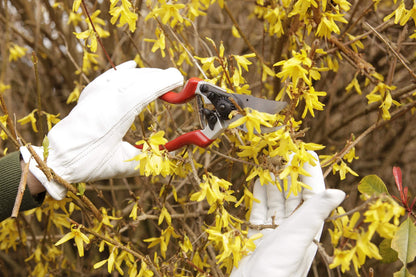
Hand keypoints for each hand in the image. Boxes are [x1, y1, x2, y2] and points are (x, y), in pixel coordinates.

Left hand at [21, 61, 183, 199]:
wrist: (56, 158)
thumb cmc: (88, 163)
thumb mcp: (123, 164)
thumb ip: (148, 157)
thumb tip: (169, 154)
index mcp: (117, 113)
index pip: (146, 89)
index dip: (164, 82)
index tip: (179, 79)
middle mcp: (106, 97)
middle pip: (138, 79)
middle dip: (158, 77)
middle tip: (175, 79)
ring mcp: (96, 93)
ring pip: (125, 75)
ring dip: (144, 74)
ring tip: (159, 77)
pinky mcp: (89, 94)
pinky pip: (109, 76)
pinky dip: (122, 70)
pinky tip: (131, 65)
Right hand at [230, 152, 344, 276]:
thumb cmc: (280, 265)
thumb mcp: (300, 234)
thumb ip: (316, 211)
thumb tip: (340, 192)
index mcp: (308, 227)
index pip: (312, 193)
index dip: (309, 172)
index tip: (305, 152)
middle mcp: (293, 228)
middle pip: (292, 195)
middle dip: (287, 173)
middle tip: (281, 153)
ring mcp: (275, 232)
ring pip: (275, 201)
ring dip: (271, 183)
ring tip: (268, 163)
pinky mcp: (258, 237)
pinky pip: (259, 212)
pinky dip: (258, 197)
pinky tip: (256, 184)